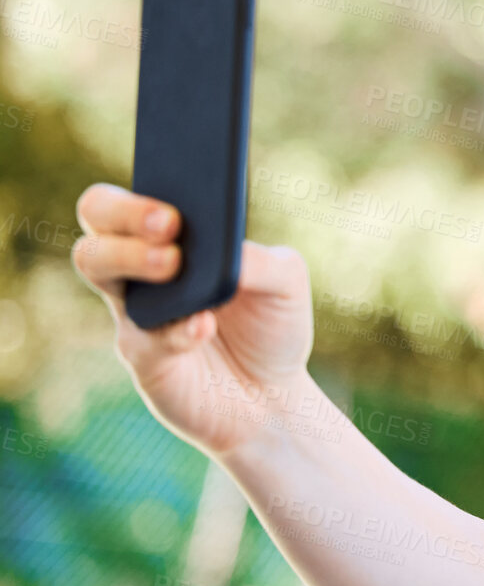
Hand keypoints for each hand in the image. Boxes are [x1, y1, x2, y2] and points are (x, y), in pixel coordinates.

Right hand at [72, 183, 317, 458]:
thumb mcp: (287, 283)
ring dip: (132, 257)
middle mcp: (142, 265)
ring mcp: (135, 310)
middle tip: (170, 225)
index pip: (134, 195)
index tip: (173, 196)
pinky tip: (204, 326)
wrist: (272, 396)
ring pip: (95, 264)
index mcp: (176, 237)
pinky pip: (144, 335)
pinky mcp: (143, 357)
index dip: (141, 189)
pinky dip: (176, 328)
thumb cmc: (273, 324)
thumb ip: (261, 261)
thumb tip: (230, 250)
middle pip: (97, 219)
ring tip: (174, 265)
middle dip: (124, 212)